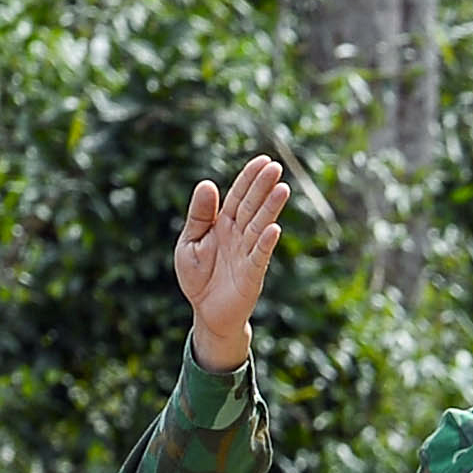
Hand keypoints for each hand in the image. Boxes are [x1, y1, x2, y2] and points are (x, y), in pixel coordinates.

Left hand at [178, 154, 289, 371]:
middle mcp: (238, 235)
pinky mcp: (252, 274)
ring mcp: (247, 253)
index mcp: (222, 224)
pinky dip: (266, 243)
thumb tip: (207, 183)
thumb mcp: (189, 242)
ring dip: (271, 208)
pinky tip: (274, 228)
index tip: (263, 160)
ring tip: (283, 189)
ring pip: (260, 226)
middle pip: (251, 206)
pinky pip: (260, 255)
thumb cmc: (198, 277)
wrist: (206, 312)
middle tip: (275, 167)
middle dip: (263, 187)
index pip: (237, 196)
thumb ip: (199, 215)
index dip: (249, 178)